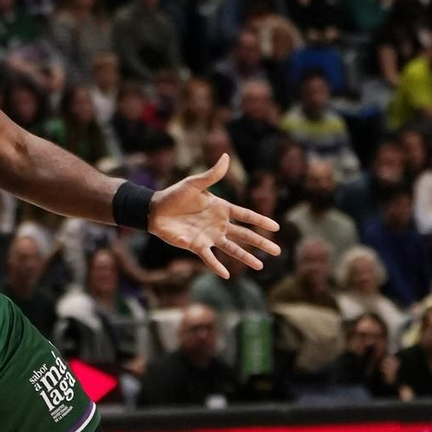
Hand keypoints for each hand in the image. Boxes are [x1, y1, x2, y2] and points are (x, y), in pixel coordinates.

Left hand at [147, 154, 281, 281]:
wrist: (154, 209)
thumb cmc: (174, 195)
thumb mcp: (194, 183)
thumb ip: (212, 174)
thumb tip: (226, 156)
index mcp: (221, 208)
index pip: (246, 215)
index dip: (260, 220)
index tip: (276, 227)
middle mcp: (218, 224)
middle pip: (244, 235)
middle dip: (261, 242)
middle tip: (277, 251)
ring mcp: (209, 236)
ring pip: (232, 249)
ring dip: (246, 257)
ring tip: (261, 266)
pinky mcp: (196, 245)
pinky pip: (209, 257)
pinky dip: (217, 266)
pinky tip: (227, 275)